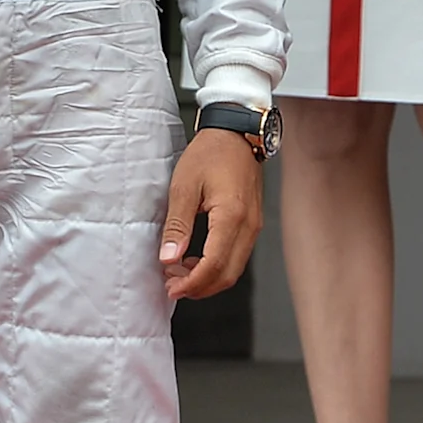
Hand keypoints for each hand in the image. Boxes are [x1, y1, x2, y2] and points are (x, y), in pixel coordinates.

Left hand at [159, 127, 263, 299]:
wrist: (236, 133)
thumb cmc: (210, 154)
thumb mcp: (184, 187)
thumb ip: (177, 226)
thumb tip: (169, 258)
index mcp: (231, 216)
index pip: (214, 265)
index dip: (192, 283)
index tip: (171, 288)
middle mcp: (249, 224)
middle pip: (228, 274)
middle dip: (199, 287)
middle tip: (172, 285)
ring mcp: (254, 224)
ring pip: (234, 268)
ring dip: (208, 278)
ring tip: (180, 272)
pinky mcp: (252, 223)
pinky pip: (238, 255)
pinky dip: (217, 266)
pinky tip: (196, 259)